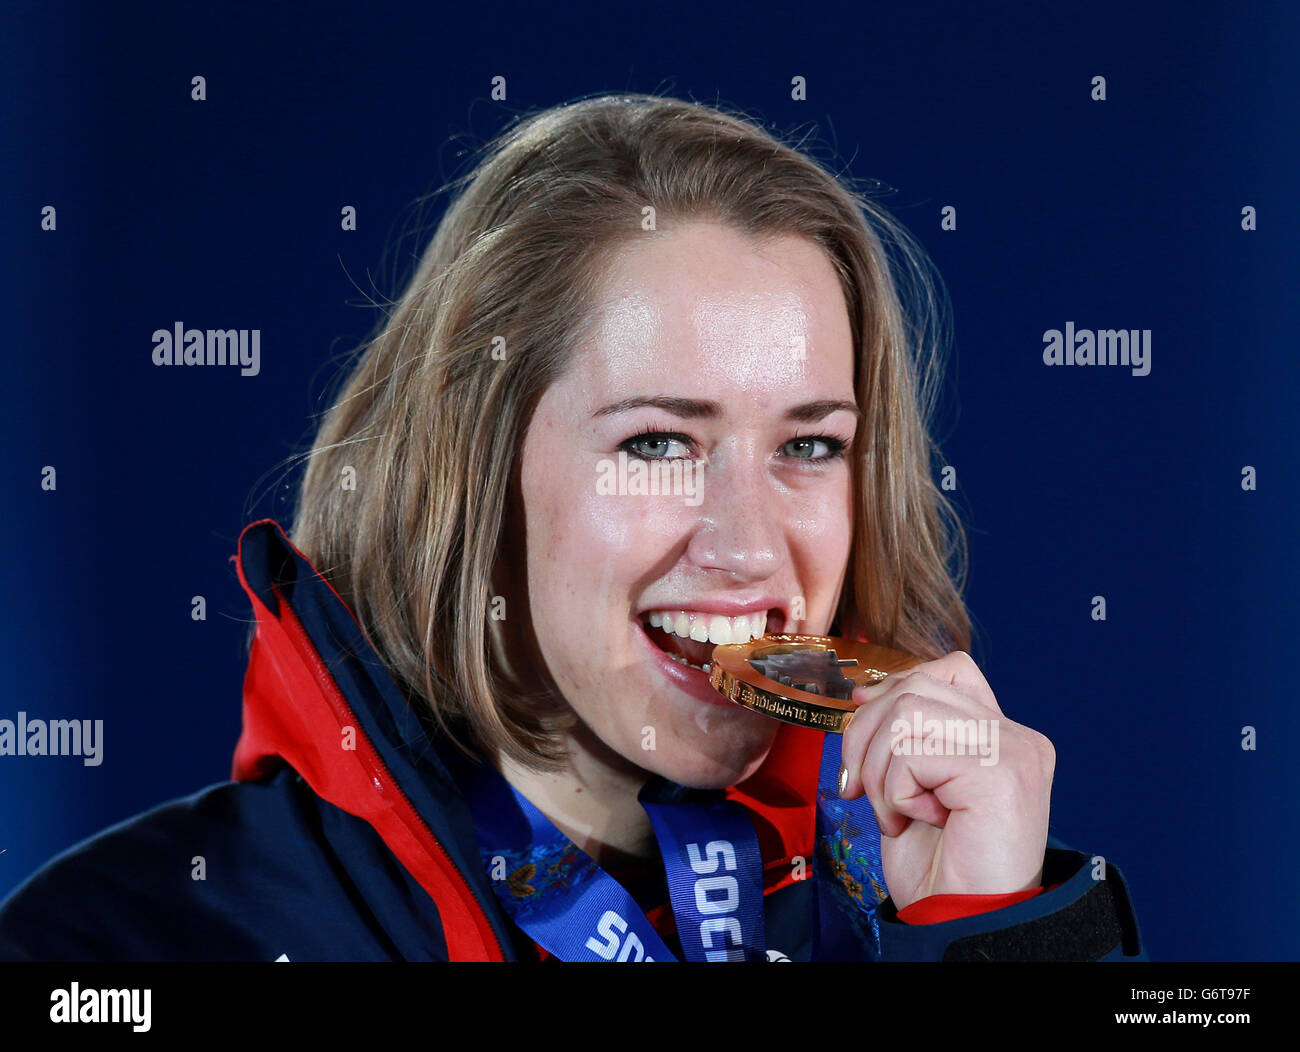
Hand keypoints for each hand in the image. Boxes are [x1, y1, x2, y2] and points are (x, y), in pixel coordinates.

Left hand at [837, 651, 1053, 910]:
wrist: (963, 925)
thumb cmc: (939, 867)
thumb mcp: (913, 785)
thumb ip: (905, 735)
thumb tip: (864, 692)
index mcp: (1003, 734)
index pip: (947, 669)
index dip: (895, 688)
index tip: (864, 730)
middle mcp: (1018, 736)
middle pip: (915, 685)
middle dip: (866, 735)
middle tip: (862, 789)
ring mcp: (1014, 752)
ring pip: (907, 713)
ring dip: (880, 770)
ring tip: (898, 813)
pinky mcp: (1001, 774)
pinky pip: (912, 752)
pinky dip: (895, 792)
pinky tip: (918, 822)